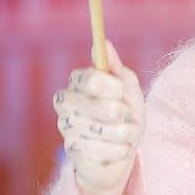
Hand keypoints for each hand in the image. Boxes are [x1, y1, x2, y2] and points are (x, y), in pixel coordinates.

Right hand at [53, 40, 144, 194]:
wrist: (122, 150)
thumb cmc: (125, 115)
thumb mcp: (128, 89)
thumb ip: (116, 68)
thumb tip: (105, 44)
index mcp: (78, 83)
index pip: (87, 78)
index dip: (108, 85)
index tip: (120, 90)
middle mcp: (66, 103)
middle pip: (93, 105)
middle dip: (118, 112)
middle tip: (124, 115)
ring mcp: (66, 127)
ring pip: (101, 129)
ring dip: (125, 132)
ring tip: (127, 133)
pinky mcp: (73, 150)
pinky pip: (102, 148)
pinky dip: (120, 149)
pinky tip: (120, 148)